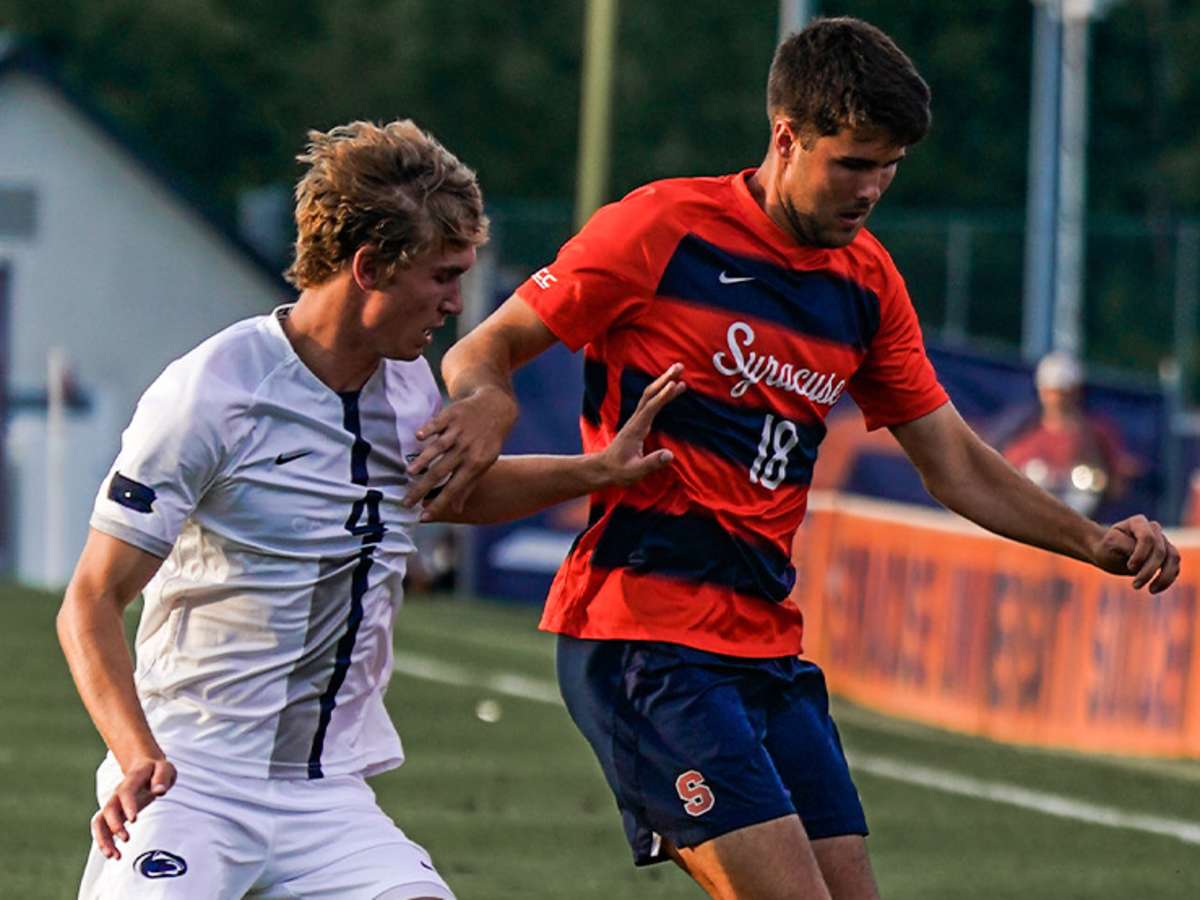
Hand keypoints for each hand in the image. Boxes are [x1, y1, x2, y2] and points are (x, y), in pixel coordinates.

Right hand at [92, 757, 175, 859]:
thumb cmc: (156, 769)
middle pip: (108, 809)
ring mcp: (113, 804)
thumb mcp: (165, 768)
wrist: (144, 766)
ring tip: (114, 856)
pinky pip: (102, 829)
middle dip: (114, 826)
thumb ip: (162, 778)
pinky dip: (105, 842)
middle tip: (127, 839)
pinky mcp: (113, 815)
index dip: (128, 806)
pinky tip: (115, 855)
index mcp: (131, 780)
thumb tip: (160, 790)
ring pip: (99, 822)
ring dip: (103, 839)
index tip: (134, 820)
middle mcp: (117, 794)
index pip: (126, 792)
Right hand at [403, 385, 518, 518]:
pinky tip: (418, 437)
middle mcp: (465, 449)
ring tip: (408, 473)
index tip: (423, 517)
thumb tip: (456, 510)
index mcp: (475, 464)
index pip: (454, 488)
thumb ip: (469, 486)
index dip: (439, 503)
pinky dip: (428, 430)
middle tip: (406, 502)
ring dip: (423, 460)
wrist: (496, 407)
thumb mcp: (484, 463)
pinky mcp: (451, 415)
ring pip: (438, 448)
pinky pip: (438, 424)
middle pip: (440, 472)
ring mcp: (458, 432)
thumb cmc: (488, 440)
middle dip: (422, 488)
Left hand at [595, 364, 686, 485]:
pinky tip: (670, 386)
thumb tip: (670, 455)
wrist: (604, 468)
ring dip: (663, 380)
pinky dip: (661, 390)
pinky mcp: (639, 421)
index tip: (676, 384)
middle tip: (680, 366)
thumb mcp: (635, 471)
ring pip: (650, 395)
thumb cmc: (619, 471)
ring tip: (679, 369)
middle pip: (650, 394)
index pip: (650, 408)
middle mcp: (636, 420)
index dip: (663, 396)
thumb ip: (652, 463)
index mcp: (636, 429)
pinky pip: (651, 401)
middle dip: (665, 379)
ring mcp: (637, 419)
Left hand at [1090, 514, 1180, 592]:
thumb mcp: (1110, 545)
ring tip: (1150, 590)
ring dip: (1164, 577)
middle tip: (1135, 585)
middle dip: (1149, 570)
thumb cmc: (1107, 547)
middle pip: (1160, 551)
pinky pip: (1175, 567)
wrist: (1107, 553)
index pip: (1147, 538)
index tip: (1129, 567)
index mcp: (1138, 522)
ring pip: (1173, 558)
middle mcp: (1154, 530)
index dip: (1141, 555)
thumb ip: (1127, 546)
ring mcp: (1163, 542)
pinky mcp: (1168, 555)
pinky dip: (1168, 580)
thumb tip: (1145, 558)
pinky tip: (1155, 589)